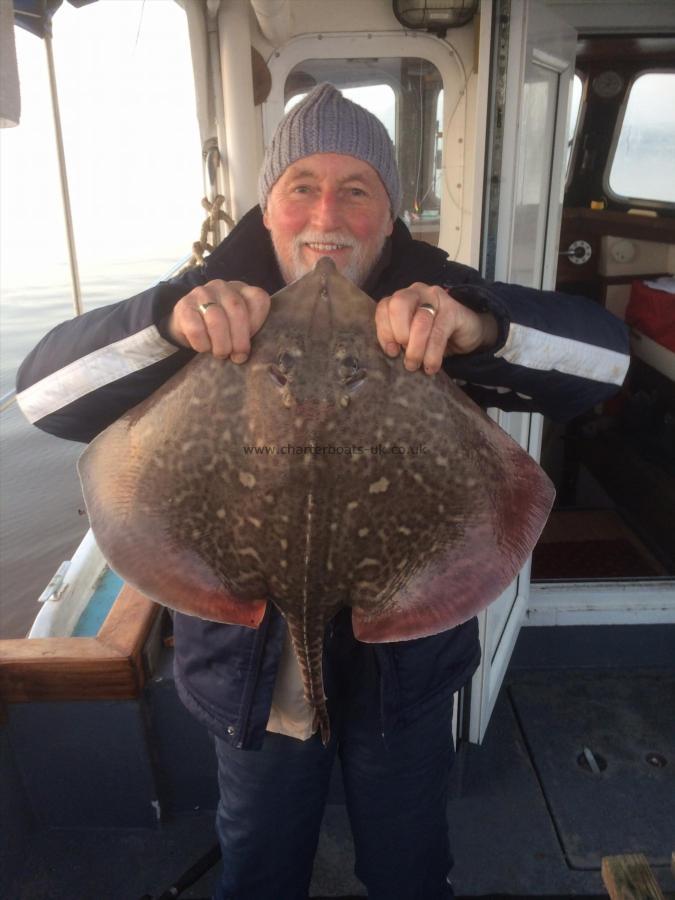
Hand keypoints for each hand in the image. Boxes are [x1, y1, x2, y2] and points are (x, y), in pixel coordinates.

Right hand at [167, 280, 270, 362]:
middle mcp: (222, 287)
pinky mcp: (184, 306)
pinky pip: (195, 328)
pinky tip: (204, 348)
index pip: (258, 299)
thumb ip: (250, 332)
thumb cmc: (222, 331)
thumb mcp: (240, 329)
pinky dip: (202, 344)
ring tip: (221, 354)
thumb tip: (245, 353)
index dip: (257, 324)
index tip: (250, 344)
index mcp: (242, 290)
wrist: (188, 327)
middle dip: (239, 339)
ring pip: (216, 319)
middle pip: (237, 309)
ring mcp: (202, 293)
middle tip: (237, 357)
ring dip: (221, 344)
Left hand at [375, 283, 497, 374]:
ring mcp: (436, 298)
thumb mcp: (411, 338)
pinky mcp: (453, 309)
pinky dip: (433, 353)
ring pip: (420, 321)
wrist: (467, 334)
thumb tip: (391, 354)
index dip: (384, 331)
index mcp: (402, 298)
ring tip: (416, 365)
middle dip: (399, 333)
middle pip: (399, 304)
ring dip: (416, 349)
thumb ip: (398, 339)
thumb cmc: (433, 337)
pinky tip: (431, 366)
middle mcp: (417, 292)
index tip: (391, 352)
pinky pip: (439, 332)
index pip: (384, 307)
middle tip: (404, 355)